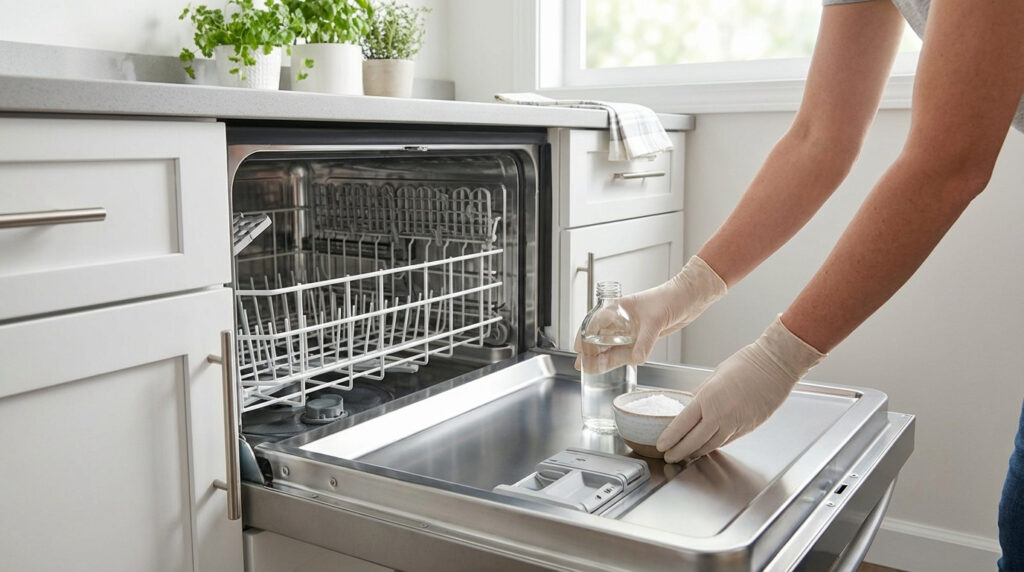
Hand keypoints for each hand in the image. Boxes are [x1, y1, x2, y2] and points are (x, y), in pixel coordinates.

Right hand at [574, 255, 726, 369]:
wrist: (691, 297)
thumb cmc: (672, 298)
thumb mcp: (656, 321)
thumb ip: (645, 341)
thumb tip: (635, 359)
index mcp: (619, 307)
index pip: (594, 322)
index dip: (584, 336)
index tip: (578, 350)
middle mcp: (623, 318)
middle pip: (600, 336)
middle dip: (590, 351)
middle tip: (582, 366)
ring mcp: (632, 327)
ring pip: (612, 344)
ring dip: (603, 357)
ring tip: (593, 370)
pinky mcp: (643, 335)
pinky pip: (626, 349)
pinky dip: (619, 358)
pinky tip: (613, 366)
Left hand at [656, 315, 825, 463]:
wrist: (776, 366)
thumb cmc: (746, 364)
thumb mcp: (715, 376)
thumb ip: (701, 394)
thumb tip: (690, 405)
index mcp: (708, 398)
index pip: (682, 425)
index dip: (670, 438)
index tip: (662, 445)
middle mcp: (721, 415)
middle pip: (695, 441)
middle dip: (680, 451)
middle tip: (670, 456)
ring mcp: (736, 424)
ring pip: (711, 445)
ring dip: (696, 452)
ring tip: (685, 454)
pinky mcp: (748, 428)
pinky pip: (726, 441)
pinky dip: (713, 445)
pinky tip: (706, 446)